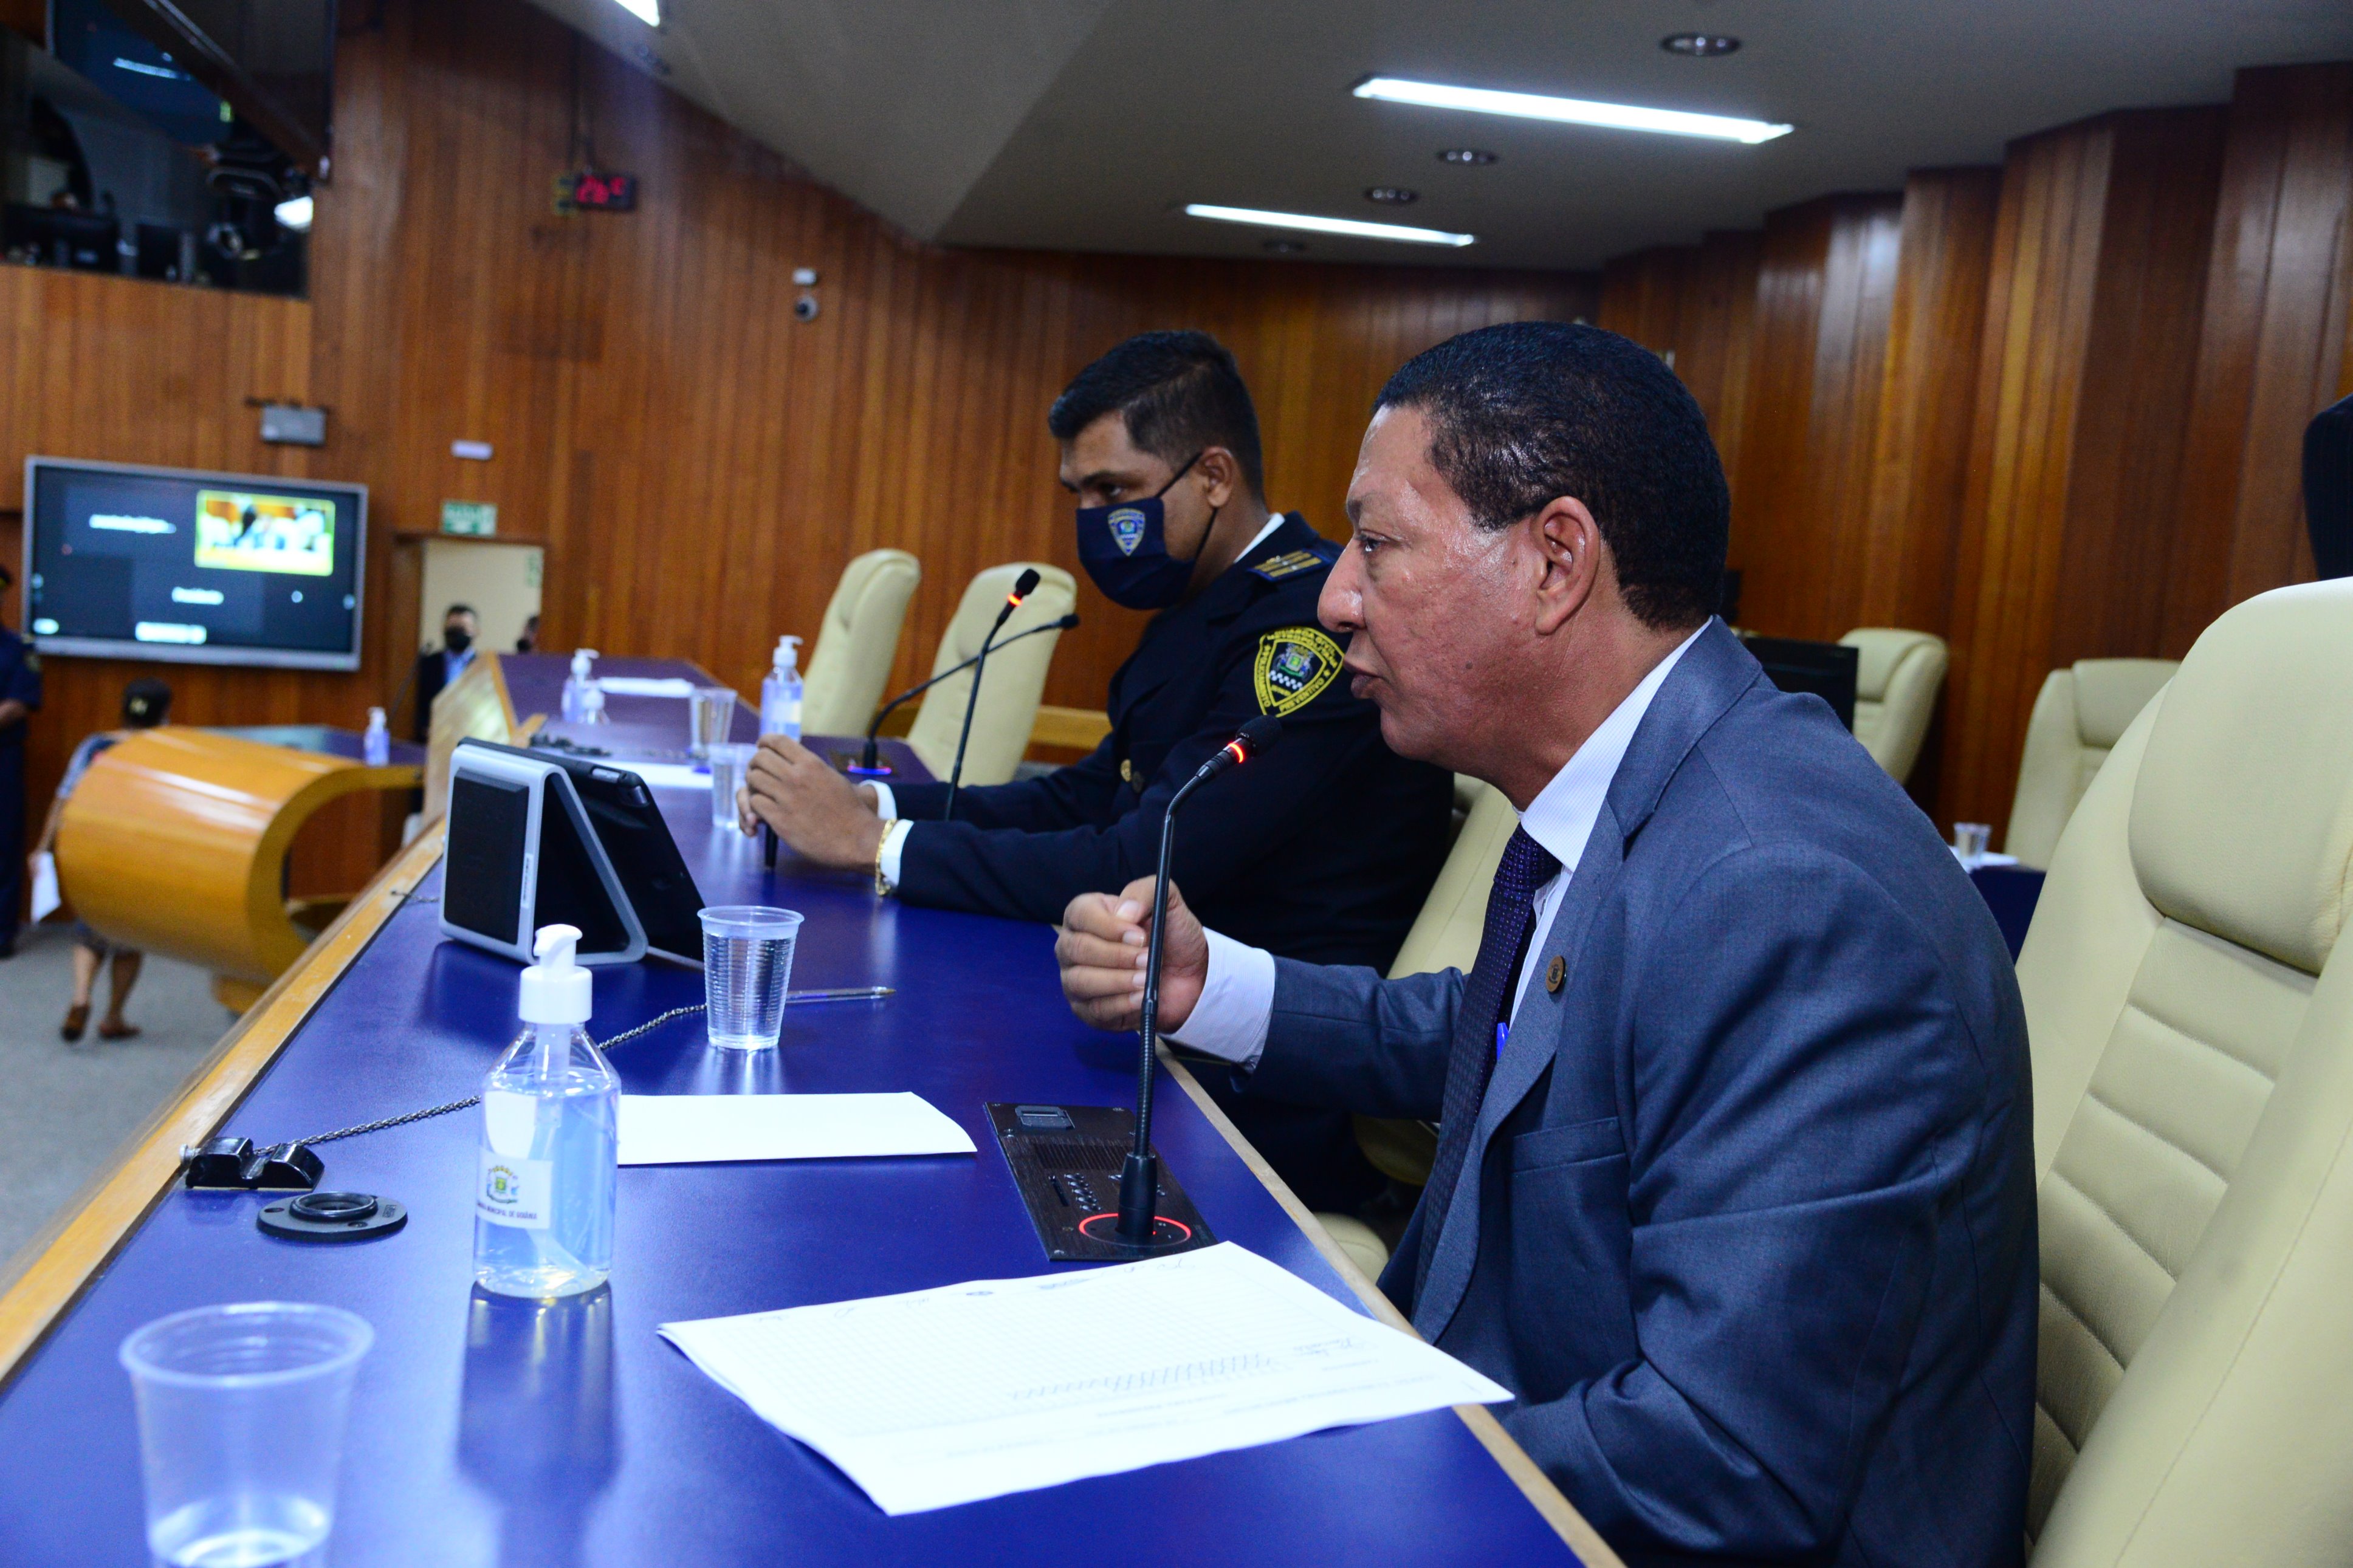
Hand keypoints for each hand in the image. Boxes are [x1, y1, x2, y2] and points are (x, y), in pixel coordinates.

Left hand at [738, 736, 884, 869]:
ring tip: (761, 794)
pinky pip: (755, 803)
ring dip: (753, 786)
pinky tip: (764, 811)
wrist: (856, 839)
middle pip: (760, 758)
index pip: (778, 741)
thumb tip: (794, 762)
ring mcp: (787, 798)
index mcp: (811, 764)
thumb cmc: (849, 810)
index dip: (764, 742)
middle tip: (759, 775)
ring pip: (753, 779)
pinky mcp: (780, 819)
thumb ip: (811, 768)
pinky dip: (755, 806)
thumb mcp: (833, 778)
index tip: (761, 748)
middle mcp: (797, 777)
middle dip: (755, 765)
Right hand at [1055, 877, 1207, 1033]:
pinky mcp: (1087, 1009)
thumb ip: (1145, 892)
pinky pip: (1094, 1009)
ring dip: (1117, 981)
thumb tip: (1124, 912)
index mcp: (1086, 914)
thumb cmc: (1171, 935)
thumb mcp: (1166, 902)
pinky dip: (1120, 1005)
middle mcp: (1073, 945)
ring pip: (1080, 981)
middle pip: (1076, 949)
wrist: (1189, 974)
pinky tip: (1141, 998)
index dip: (1108, 926)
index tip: (1138, 935)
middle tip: (1146, 959)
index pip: (1080, 914)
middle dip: (1115, 956)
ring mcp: (1075, 979)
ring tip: (1146, 980)